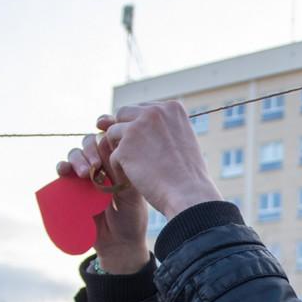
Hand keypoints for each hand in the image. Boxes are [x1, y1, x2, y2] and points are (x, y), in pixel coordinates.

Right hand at [57, 115, 148, 272]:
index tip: (106, 134)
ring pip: (76, 154)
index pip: (109, 139)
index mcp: (119, 163)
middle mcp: (102, 166)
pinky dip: (62, 167)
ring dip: (77, 158)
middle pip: (90, 143)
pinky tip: (64, 172)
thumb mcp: (132, 194)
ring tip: (84, 174)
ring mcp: (86, 177)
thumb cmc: (131, 219)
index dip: (105, 133)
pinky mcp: (72, 189)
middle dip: (91, 149)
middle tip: (96, 165)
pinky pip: (63, 171)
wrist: (120, 244)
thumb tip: (114, 148)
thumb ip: (123, 173)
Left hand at [104, 101, 221, 219]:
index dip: (142, 128)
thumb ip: (160, 127)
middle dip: (125, 133)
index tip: (152, 147)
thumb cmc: (186, 174)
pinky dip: (121, 169)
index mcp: (172, 108)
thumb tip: (118, 120)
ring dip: (121, 150)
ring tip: (139, 168)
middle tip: (139, 156)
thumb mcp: (182, 138)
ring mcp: (137, 128)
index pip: (143, 109)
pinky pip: (113, 155)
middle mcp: (154, 112)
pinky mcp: (125, 147)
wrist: (189, 194)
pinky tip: (137, 178)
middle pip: (123, 113)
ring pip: (113, 132)